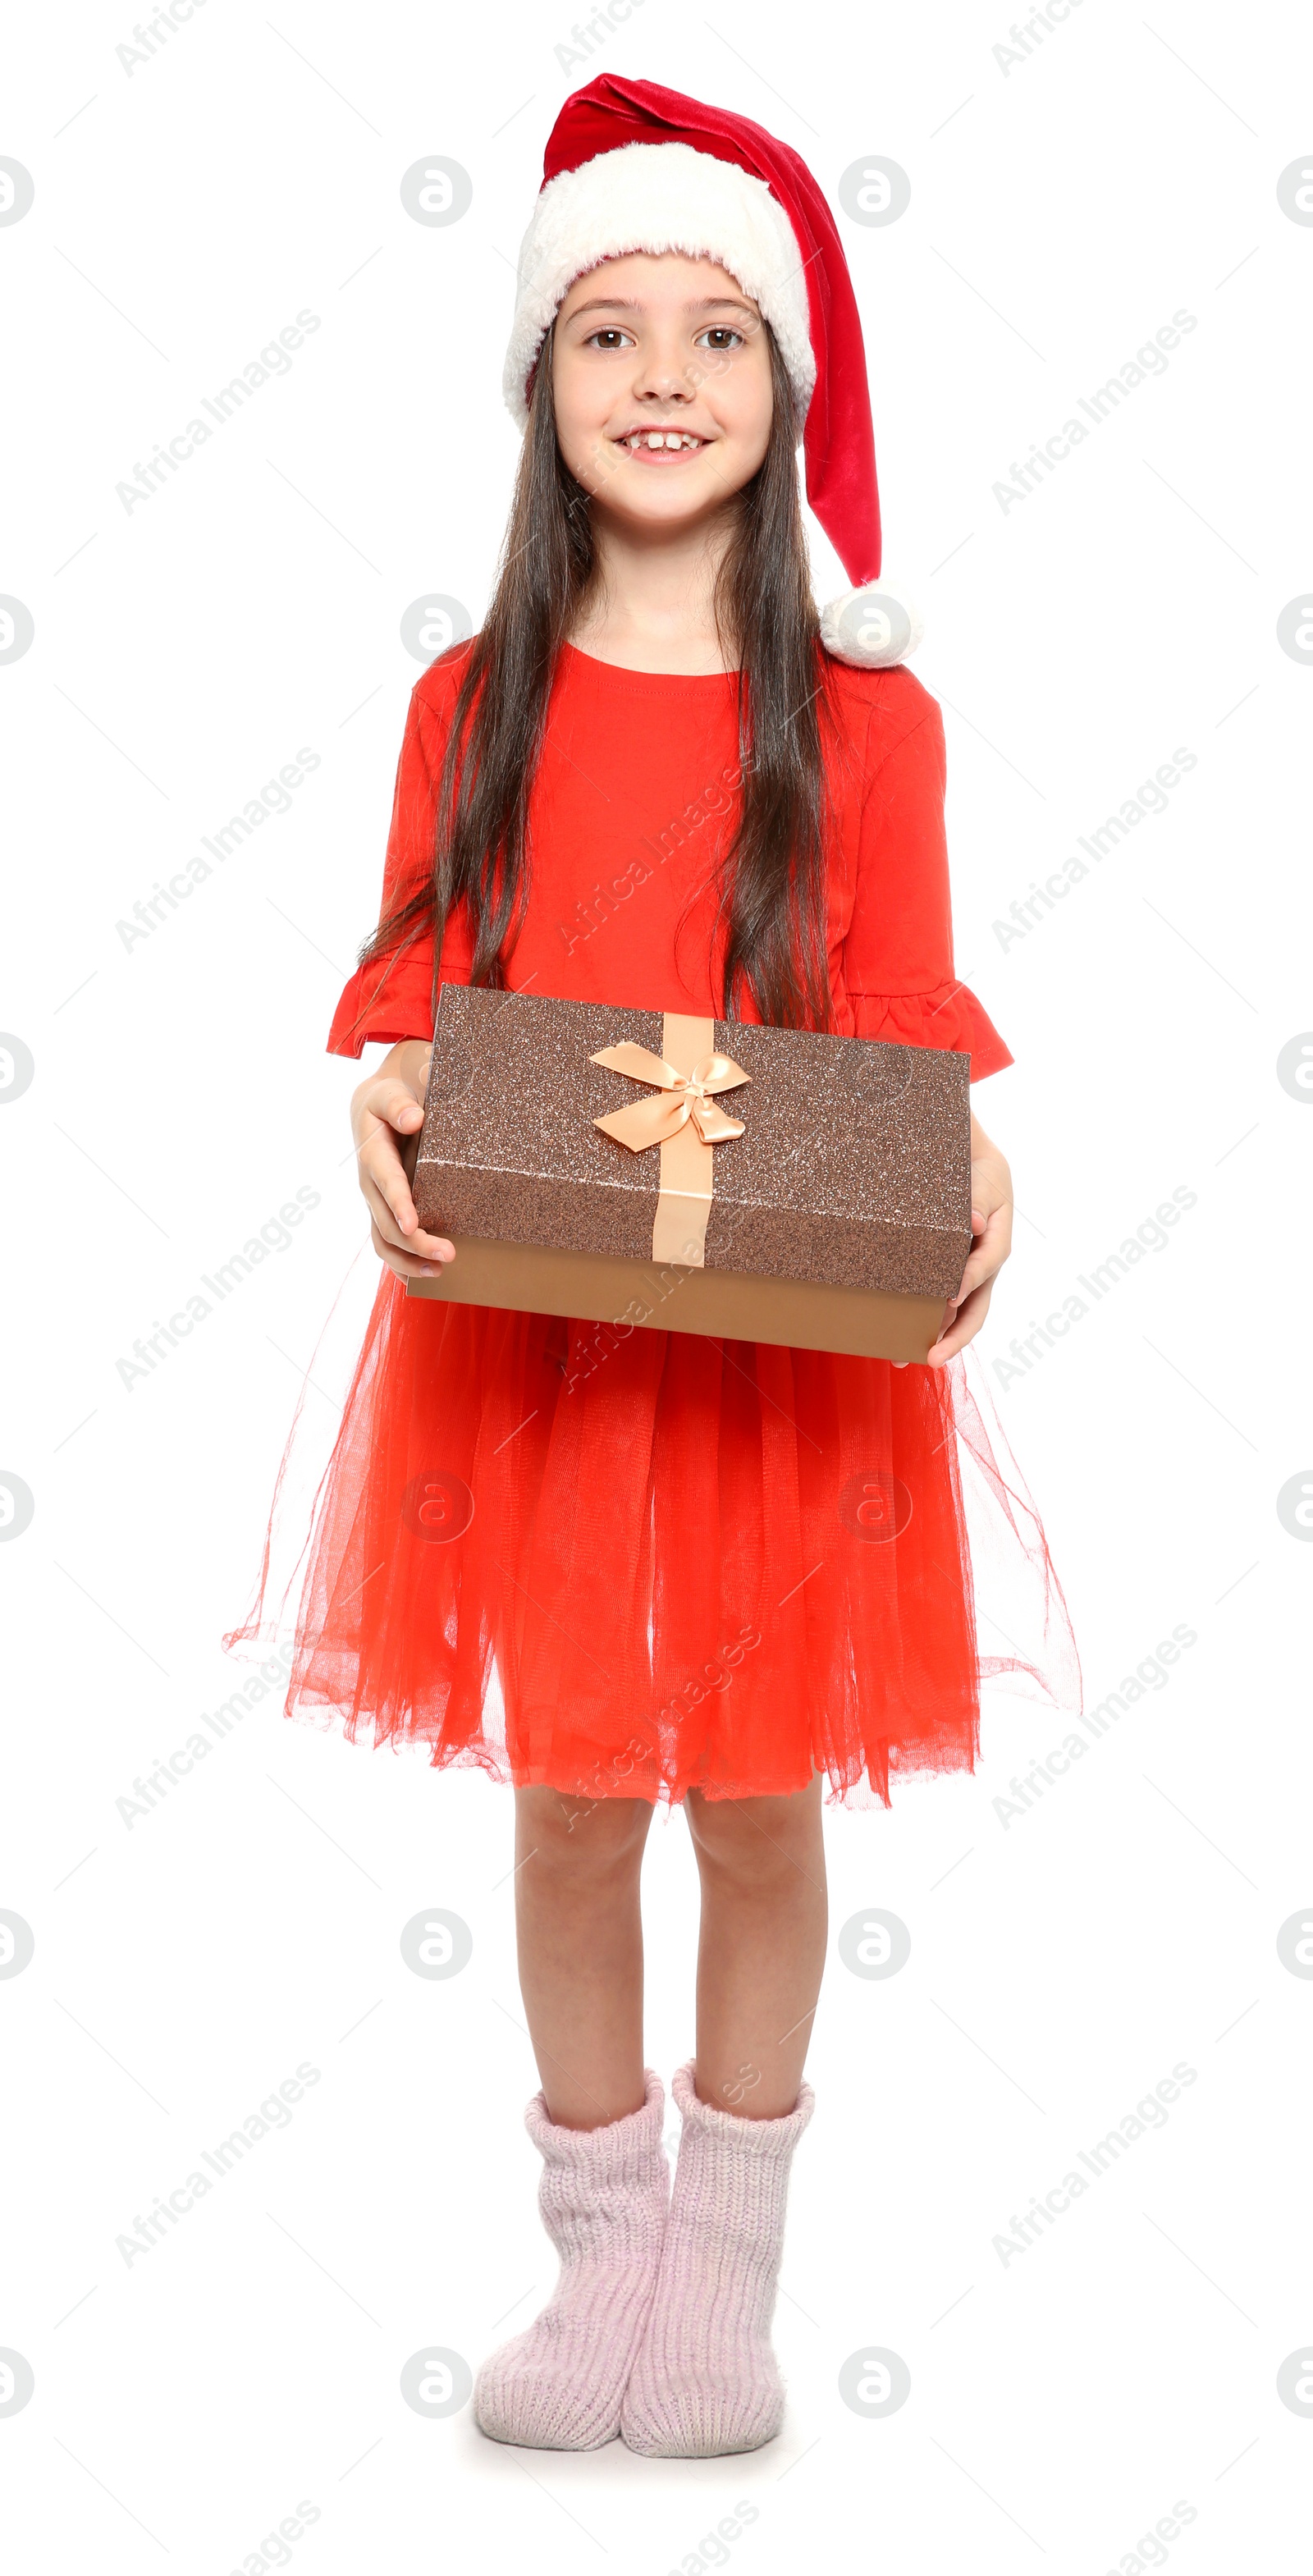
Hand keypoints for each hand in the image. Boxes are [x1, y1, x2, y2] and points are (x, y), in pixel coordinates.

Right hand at [349, 1038, 454, 1279]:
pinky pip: (386, 1244)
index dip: (399, 1204)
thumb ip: (401, 1103)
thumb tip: (415, 1119)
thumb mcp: (391, 1093)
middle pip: (386, 1223)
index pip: (386, 1182)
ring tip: (440, 1272)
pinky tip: (424, 1277)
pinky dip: (402, 1264)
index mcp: (373, 1154)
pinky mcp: (383, 1211)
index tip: (413, 1225)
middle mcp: (370, 1184)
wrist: (373, 1108)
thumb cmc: (389, 1099)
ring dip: (408, 1261)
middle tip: (449, 1254)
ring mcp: (375, 1202)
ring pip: (383, 1241)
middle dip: (415, 1243)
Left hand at [926, 1113, 1012, 1365]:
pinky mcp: (946, 1274)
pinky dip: (919, 1319)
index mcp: (994, 1245)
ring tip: (902, 1357)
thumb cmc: (975, 1171)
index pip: (983, 1269)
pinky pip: (935, 1302)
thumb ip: (976, 1201)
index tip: (948, 1299)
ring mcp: (964, 1275)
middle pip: (974, 1311)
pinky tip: (895, 1334)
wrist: (966, 1160)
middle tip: (931, 1359)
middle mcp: (982, 1267)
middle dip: (954, 1338)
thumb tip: (972, 1224)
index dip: (967, 1284)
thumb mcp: (982, 1180)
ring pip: (954, 1316)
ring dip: (933, 1338)